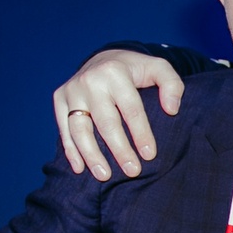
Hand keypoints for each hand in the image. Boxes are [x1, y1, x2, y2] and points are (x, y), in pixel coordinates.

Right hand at [54, 49, 184, 179]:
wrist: (102, 57)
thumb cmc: (135, 69)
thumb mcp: (159, 68)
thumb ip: (172, 85)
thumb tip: (172, 109)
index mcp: (115, 72)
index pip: (131, 109)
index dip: (141, 134)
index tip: (150, 155)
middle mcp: (90, 81)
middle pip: (106, 122)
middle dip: (119, 149)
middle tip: (133, 171)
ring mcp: (72, 90)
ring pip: (80, 128)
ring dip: (92, 155)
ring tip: (105, 176)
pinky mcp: (59, 98)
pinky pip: (63, 128)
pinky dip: (70, 150)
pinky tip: (79, 168)